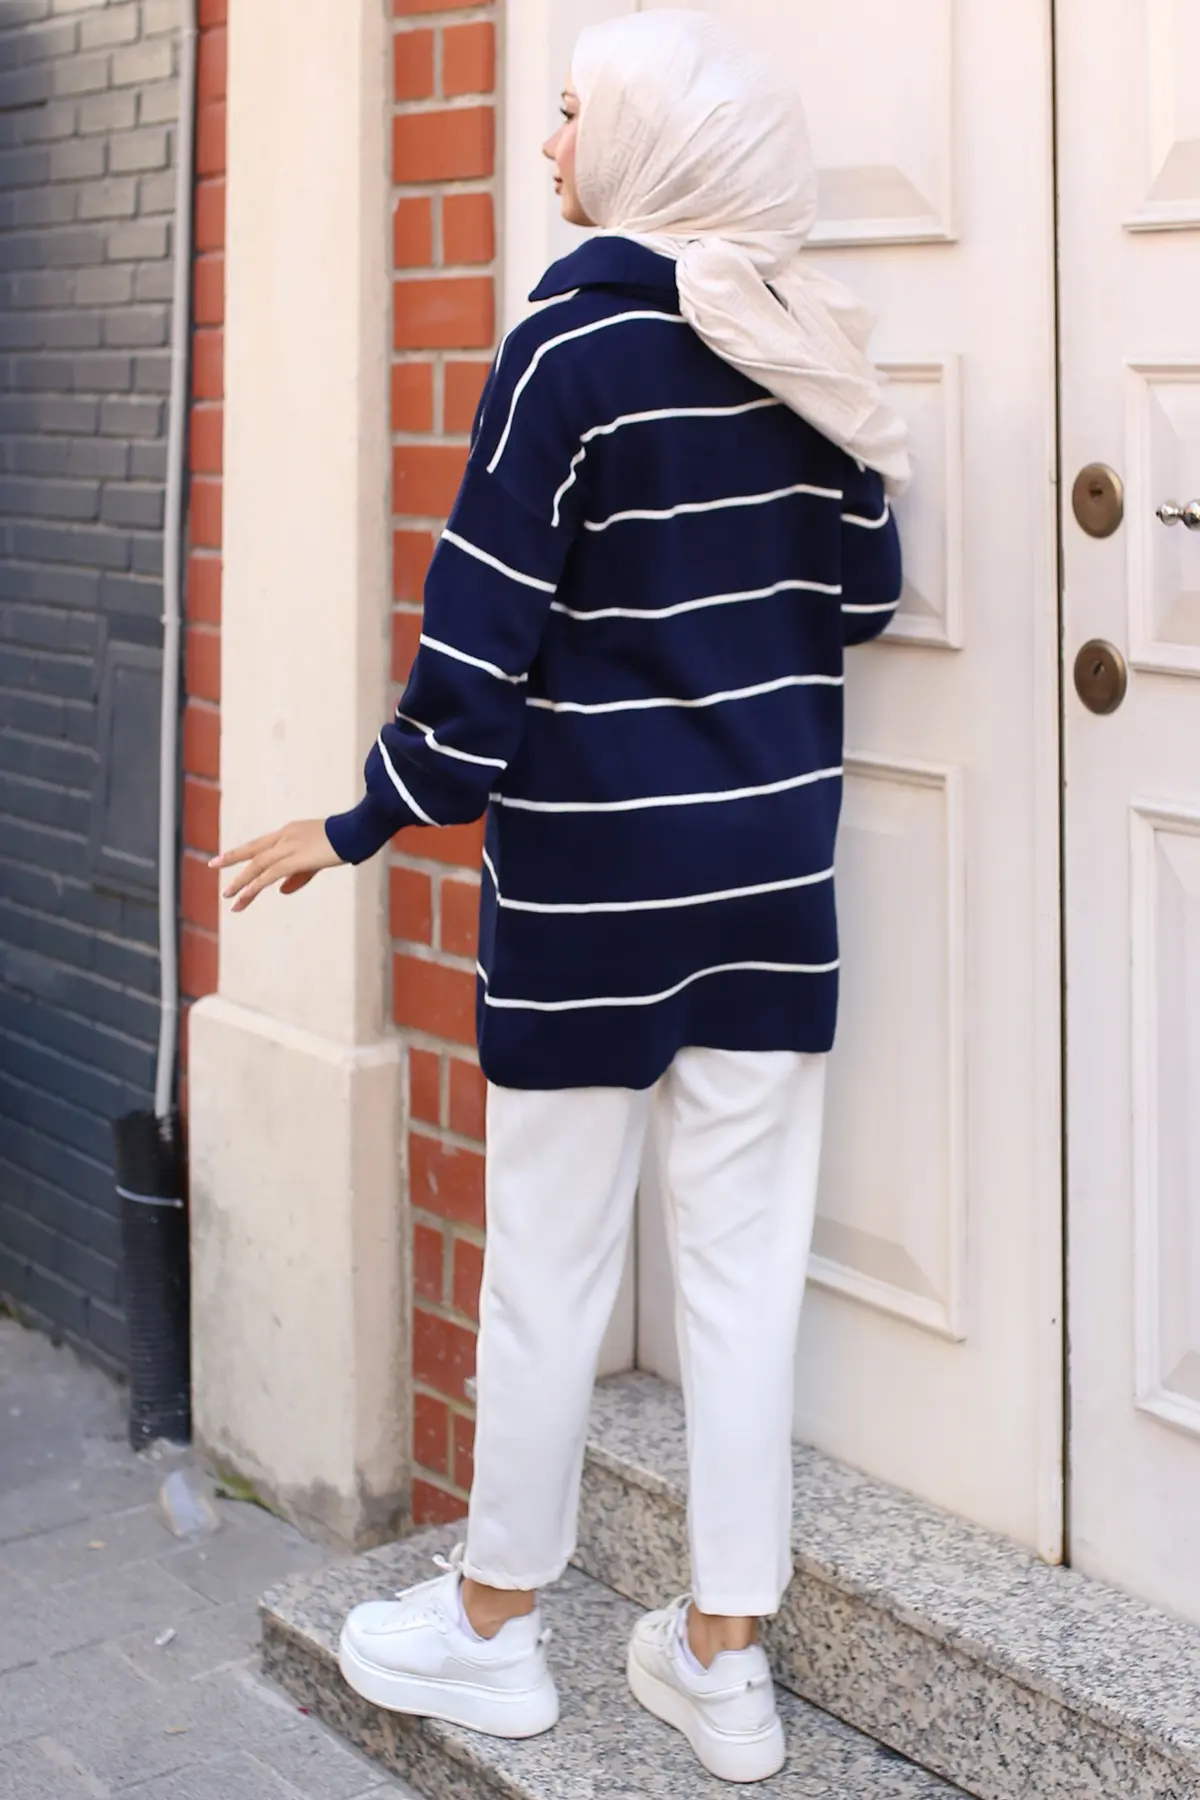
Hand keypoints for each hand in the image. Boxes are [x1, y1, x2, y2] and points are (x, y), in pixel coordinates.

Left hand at [210, 819, 343, 911]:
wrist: (358, 831)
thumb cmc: (345, 841)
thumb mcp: (319, 860)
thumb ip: (298, 875)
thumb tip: (280, 891)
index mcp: (291, 831)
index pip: (262, 844)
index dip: (243, 851)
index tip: (226, 856)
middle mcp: (285, 836)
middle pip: (253, 850)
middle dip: (232, 858)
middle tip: (213, 865)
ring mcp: (289, 845)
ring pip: (258, 865)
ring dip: (241, 882)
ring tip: (228, 897)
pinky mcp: (296, 857)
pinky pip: (270, 873)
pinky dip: (256, 884)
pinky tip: (245, 895)